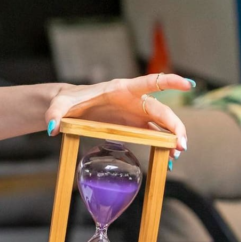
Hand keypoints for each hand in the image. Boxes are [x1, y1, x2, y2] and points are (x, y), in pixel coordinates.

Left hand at [44, 73, 193, 154]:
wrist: (70, 108)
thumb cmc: (69, 101)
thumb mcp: (60, 105)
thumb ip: (55, 113)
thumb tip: (52, 128)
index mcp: (121, 88)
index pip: (150, 82)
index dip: (169, 82)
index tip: (188, 84)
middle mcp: (134, 100)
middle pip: (161, 111)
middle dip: (174, 126)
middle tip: (181, 144)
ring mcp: (136, 114)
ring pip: (162, 125)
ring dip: (173, 138)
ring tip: (177, 154)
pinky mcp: (134, 126)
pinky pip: (154, 135)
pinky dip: (163, 146)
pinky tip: (169, 160)